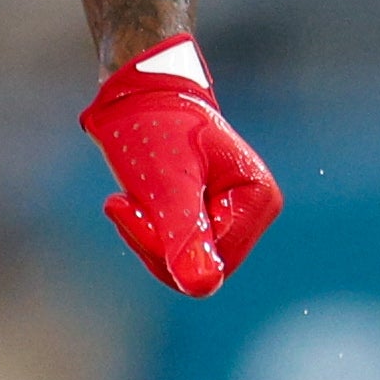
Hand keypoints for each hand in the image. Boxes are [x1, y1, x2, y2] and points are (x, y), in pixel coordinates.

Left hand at [80, 38, 281, 295]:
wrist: (136, 92)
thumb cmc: (153, 127)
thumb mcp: (167, 183)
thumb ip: (185, 233)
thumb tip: (202, 287)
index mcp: (259, 200)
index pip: (211, 262)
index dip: (161, 246)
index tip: (121, 205)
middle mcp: (254, 210)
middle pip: (200, 266)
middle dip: (153, 242)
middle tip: (120, 203)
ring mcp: (233, 212)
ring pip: (185, 261)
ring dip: (148, 236)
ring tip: (125, 199)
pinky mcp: (210, 213)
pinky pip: (178, 248)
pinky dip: (149, 232)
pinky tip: (133, 202)